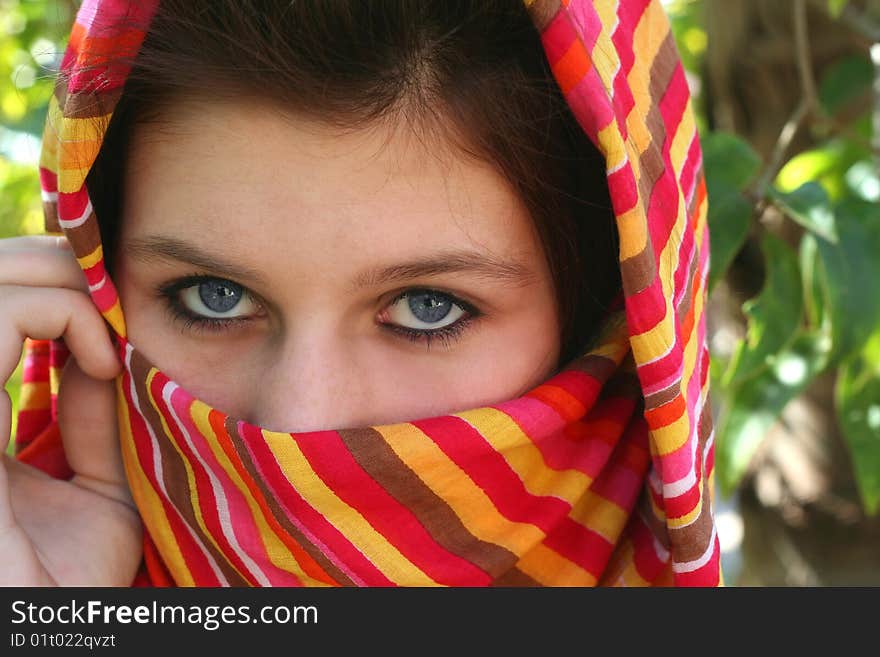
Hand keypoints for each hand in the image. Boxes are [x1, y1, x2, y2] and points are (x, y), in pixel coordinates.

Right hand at [0, 236, 141, 585]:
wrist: (51, 628)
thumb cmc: (74, 582)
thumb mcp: (99, 486)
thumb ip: (94, 417)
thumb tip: (105, 350)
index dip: (52, 287)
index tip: (114, 326)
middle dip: (55, 266)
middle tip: (113, 307)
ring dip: (60, 284)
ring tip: (108, 338)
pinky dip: (60, 313)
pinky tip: (101, 362)